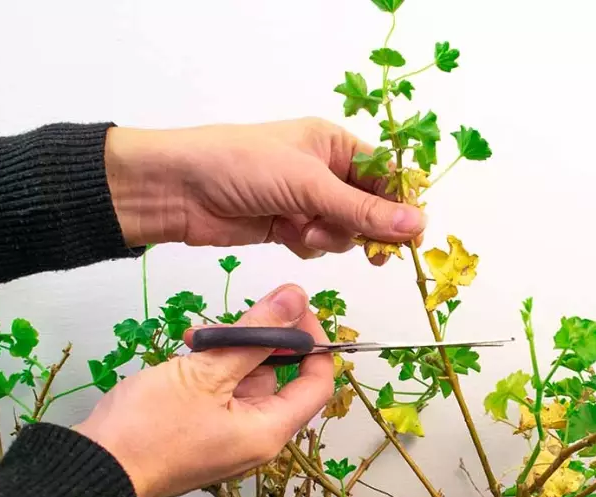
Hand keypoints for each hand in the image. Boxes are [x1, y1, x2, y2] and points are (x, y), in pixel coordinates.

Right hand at [73, 284, 331, 496]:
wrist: (92, 472)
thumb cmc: (150, 426)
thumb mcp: (206, 372)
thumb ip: (256, 333)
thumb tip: (297, 297)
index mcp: (269, 431)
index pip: (317, 382)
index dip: (313, 341)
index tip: (292, 309)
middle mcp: (257, 437)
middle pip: (279, 376)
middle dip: (257, 340)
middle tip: (225, 322)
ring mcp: (229, 436)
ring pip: (246, 378)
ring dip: (227, 350)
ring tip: (195, 338)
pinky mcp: (203, 431)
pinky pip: (222, 391)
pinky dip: (210, 368)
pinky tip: (187, 351)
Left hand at [104, 118, 423, 263]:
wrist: (178, 190)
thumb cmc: (242, 166)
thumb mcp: (309, 184)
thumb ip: (363, 210)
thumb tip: (417, 224)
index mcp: (334, 143)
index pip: (385, 174)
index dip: (400, 203)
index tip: (411, 234)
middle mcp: (325, 170)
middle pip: (370, 207)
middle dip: (364, 226)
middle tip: (373, 252)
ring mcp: (306, 200)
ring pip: (345, 230)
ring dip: (330, 235)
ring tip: (302, 228)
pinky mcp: (287, 226)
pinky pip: (318, 243)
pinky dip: (307, 243)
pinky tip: (286, 234)